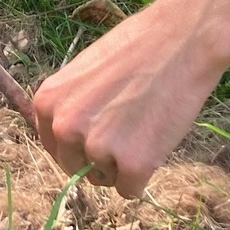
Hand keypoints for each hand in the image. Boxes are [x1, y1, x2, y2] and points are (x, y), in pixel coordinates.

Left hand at [32, 0, 227, 198]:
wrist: (182, 39)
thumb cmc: (137, 47)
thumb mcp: (84, 72)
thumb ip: (72, 106)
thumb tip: (72, 141)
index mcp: (48, 103)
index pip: (54, 146)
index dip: (79, 145)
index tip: (100, 134)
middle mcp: (64, 128)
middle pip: (76, 168)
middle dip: (99, 158)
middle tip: (129, 129)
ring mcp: (97, 148)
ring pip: (105, 179)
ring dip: (124, 164)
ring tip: (144, 126)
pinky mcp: (132, 164)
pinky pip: (130, 190)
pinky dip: (144, 176)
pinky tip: (156, 143)